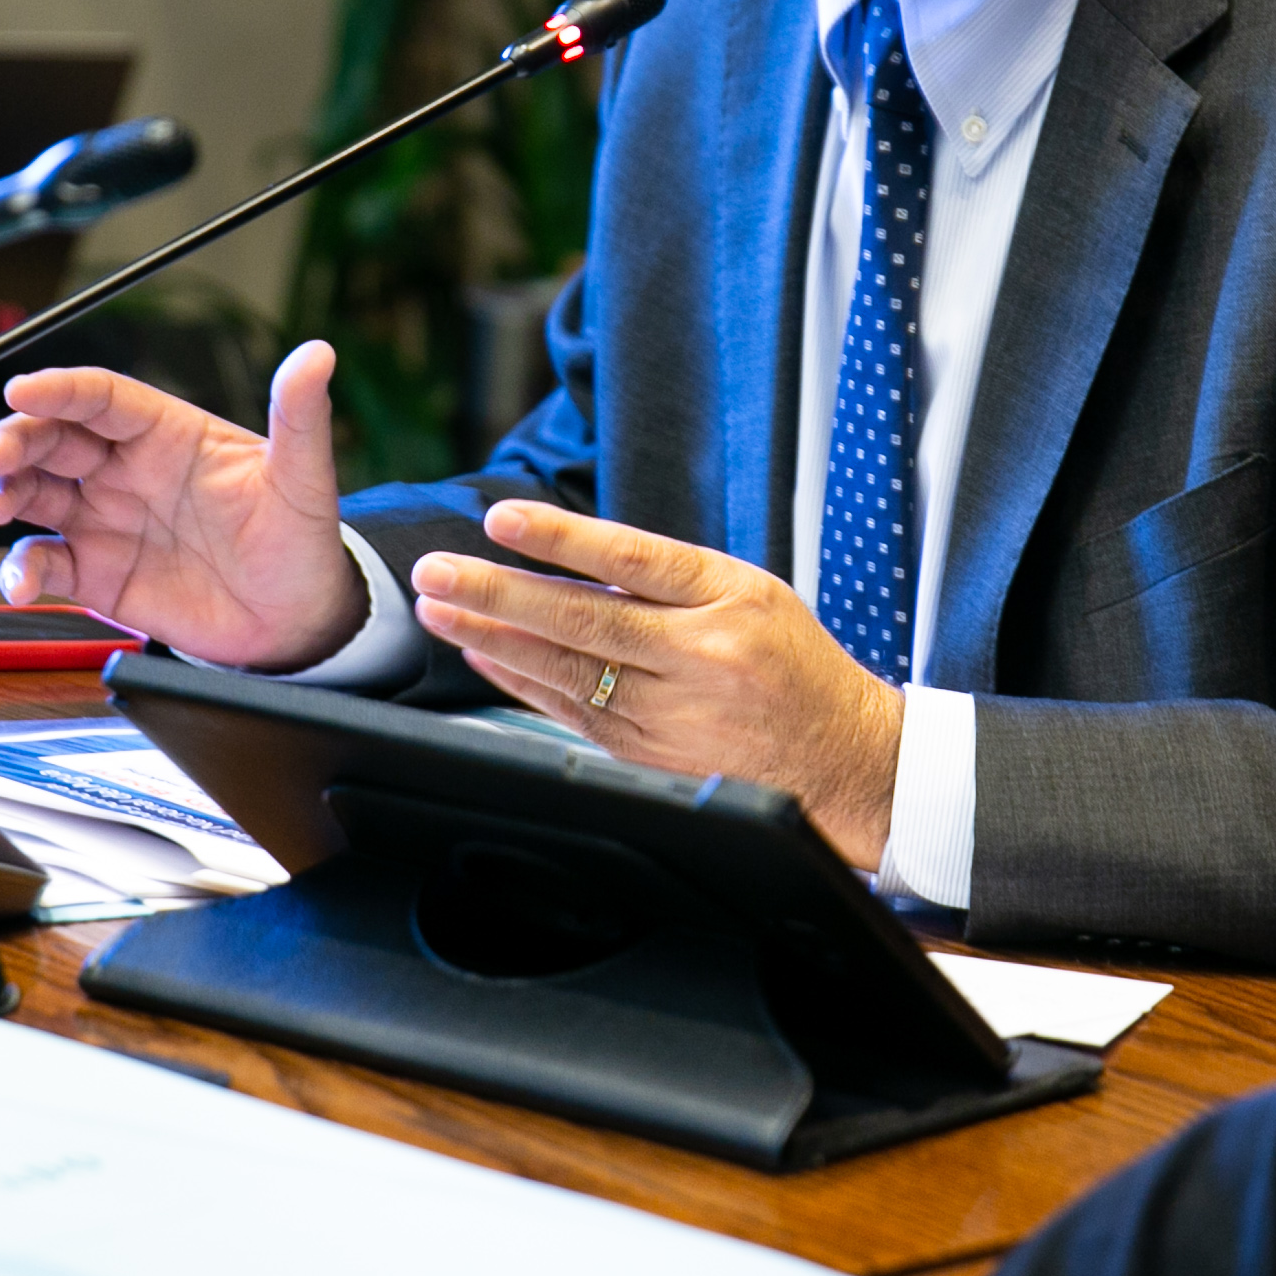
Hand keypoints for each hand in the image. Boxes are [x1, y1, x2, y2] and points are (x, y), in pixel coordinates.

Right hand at [0, 341, 364, 668]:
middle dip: (14, 439)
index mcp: (170, 434)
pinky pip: (44, 562)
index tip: (22, 389)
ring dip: (2, 493)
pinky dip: (20, 569)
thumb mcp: (303, 477)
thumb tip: (318, 353)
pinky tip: (21, 582)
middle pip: (54, 438)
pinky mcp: (98, 573)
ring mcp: (107, 520)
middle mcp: (129, 470)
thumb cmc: (300, 540)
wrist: (295, 622)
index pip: (103, 397)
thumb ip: (300, 417)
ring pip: (34, 492)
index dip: (61, 389)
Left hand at [406, 501, 905, 866]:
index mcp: (730, 599)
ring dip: (493, 637)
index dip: (561, 539)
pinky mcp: (649, 756)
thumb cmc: (790, 663)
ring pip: (565, 670)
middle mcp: (699, 657)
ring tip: (441, 606)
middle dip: (499, 592)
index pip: (632, 560)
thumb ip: (669, 579)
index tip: (501, 518)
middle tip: (436, 570)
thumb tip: (570, 563)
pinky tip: (483, 653)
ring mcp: (671, 714)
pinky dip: (520, 681)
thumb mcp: (752, 594)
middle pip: (583, 620)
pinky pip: (570, 712)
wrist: (838, 757)